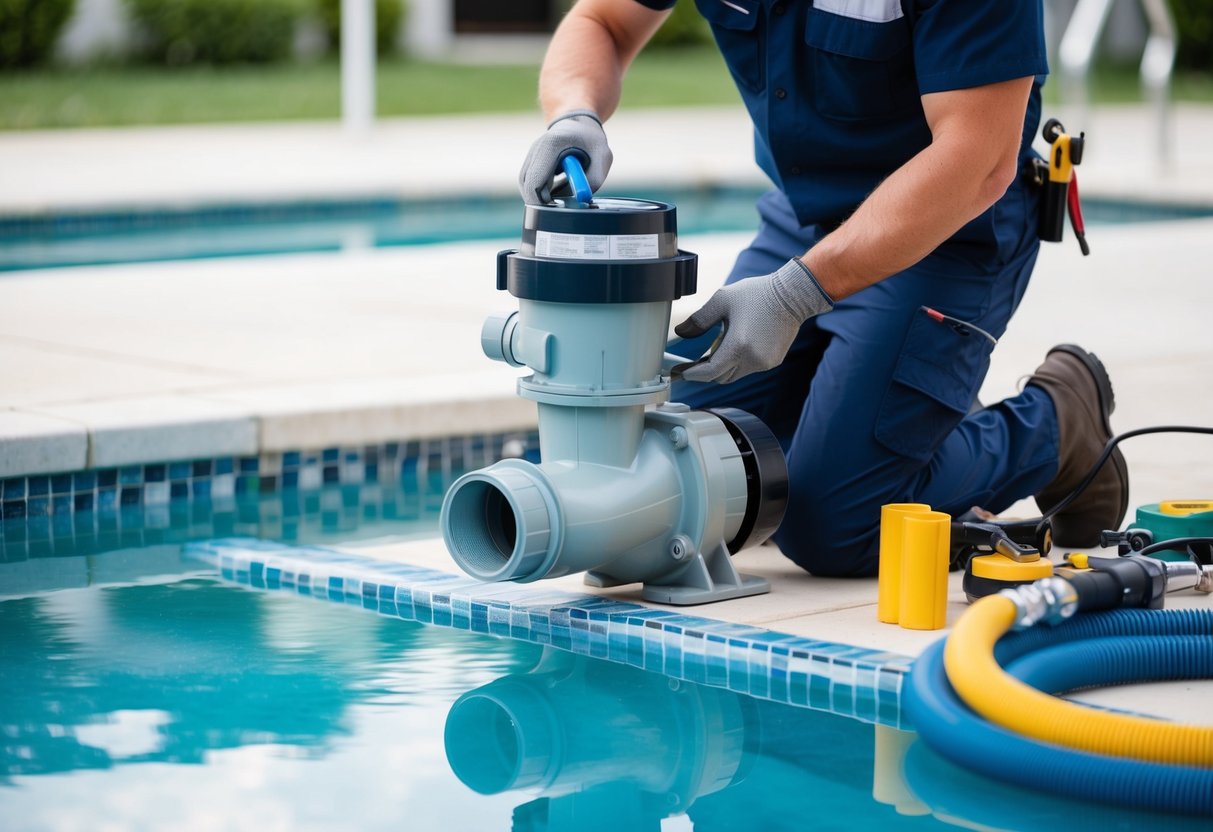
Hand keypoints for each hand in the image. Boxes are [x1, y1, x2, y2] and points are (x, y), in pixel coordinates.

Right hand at [518, 110, 612, 204]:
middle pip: (527, 185)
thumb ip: (595, 179)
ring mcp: (531, 155)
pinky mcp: (531, 161)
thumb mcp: (603, 156)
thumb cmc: (591, 139)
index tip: (558, 211)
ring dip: (541, 197)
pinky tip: (557, 192)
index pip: (535, 181)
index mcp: (551, 145)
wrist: (578, 120)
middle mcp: (536, 149)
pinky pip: (530, 182)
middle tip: (561, 211)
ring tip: (562, 198)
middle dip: (541, 203)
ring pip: (526, 185)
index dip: (542, 202)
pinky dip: (541, 191)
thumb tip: (582, 201)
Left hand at [674, 258, 833, 383]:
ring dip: (725, 366)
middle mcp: (752, 359)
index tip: (682, 372)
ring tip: (721, 344)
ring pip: (735, 375)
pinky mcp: (773, 362)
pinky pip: (749, 369)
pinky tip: (739, 343)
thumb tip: (681, 332)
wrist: (792, 295)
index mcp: (738, 345)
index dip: (694, 374)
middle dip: (708, 371)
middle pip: (721, 377)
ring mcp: (764, 363)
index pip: (710, 372)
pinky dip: (739, 362)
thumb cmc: (757, 294)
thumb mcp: (722, 300)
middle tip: (698, 359)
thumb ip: (699, 320)